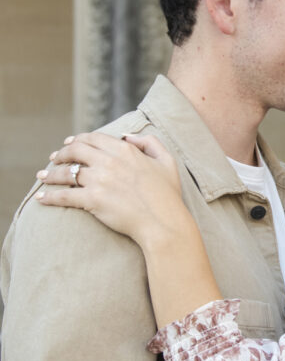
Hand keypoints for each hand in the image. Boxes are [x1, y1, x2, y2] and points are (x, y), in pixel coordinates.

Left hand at [36, 132, 188, 248]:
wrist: (163, 223)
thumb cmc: (168, 196)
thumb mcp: (167, 161)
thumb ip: (150, 142)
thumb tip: (127, 137)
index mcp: (125, 151)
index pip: (93, 138)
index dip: (77, 139)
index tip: (68, 144)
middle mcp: (109, 162)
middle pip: (76, 151)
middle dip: (61, 153)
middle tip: (53, 158)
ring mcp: (100, 181)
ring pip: (67, 172)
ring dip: (51, 173)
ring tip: (42, 176)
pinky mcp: (93, 200)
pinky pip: (65, 196)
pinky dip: (50, 196)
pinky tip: (41, 198)